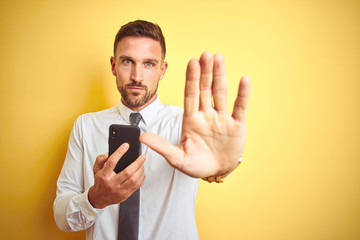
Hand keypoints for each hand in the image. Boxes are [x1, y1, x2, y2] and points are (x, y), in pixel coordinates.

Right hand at [88, 143, 145, 208]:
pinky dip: (141, 178)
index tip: (126, 146)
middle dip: (137, 162)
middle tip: (142, 156)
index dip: (120, 152)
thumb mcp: (96, 169)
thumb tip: (109, 153)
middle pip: (128, 172)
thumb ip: (101, 159)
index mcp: (104, 175)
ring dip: (141, 170)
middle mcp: (112, 183)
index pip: (112, 162)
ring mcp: (119, 190)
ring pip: (134, 179)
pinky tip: (141, 173)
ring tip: (142, 164)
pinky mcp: (125, 194)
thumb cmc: (100, 182)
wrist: (100, 198)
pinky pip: (136, 186)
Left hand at [140, 52, 249, 177]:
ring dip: (220, 76)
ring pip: (221, 93)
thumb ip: (161, 146)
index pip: (190, 95)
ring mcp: (222, 119)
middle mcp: (206, 115)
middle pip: (205, 89)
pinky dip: (242, 94)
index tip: (191, 62)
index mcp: (191, 120)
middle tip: (205, 54)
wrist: (216, 172)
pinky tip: (244, 80)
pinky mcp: (237, 126)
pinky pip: (240, 107)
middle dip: (205, 72)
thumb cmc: (196, 164)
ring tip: (219, 58)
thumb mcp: (177, 157)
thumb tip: (142, 136)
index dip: (191, 79)